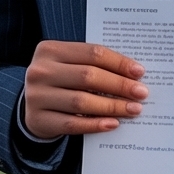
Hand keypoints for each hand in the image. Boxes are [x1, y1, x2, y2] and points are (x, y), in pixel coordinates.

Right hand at [23, 41, 147, 138]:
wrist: (32, 105)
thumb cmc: (61, 81)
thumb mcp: (70, 64)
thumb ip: (94, 64)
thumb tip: (134, 74)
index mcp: (51, 49)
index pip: (92, 53)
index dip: (118, 62)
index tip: (139, 72)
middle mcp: (40, 70)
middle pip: (88, 76)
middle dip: (119, 85)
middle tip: (141, 93)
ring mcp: (36, 96)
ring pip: (82, 101)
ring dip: (112, 106)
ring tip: (133, 109)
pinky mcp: (38, 119)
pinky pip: (72, 123)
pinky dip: (95, 124)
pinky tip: (113, 123)